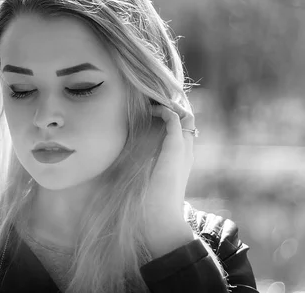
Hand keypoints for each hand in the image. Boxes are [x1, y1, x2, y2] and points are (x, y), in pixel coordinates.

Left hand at [144, 101, 196, 256]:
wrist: (161, 217)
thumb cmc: (151, 202)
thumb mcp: (147, 178)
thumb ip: (144, 166)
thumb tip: (125, 159)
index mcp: (181, 156)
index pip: (183, 126)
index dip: (172, 112)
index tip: (153, 105)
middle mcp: (186, 150)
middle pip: (188, 117)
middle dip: (173, 103)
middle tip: (153, 97)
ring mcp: (183, 149)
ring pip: (186, 115)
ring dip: (171, 104)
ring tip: (154, 99)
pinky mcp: (176, 149)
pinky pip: (176, 121)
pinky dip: (166, 111)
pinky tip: (153, 109)